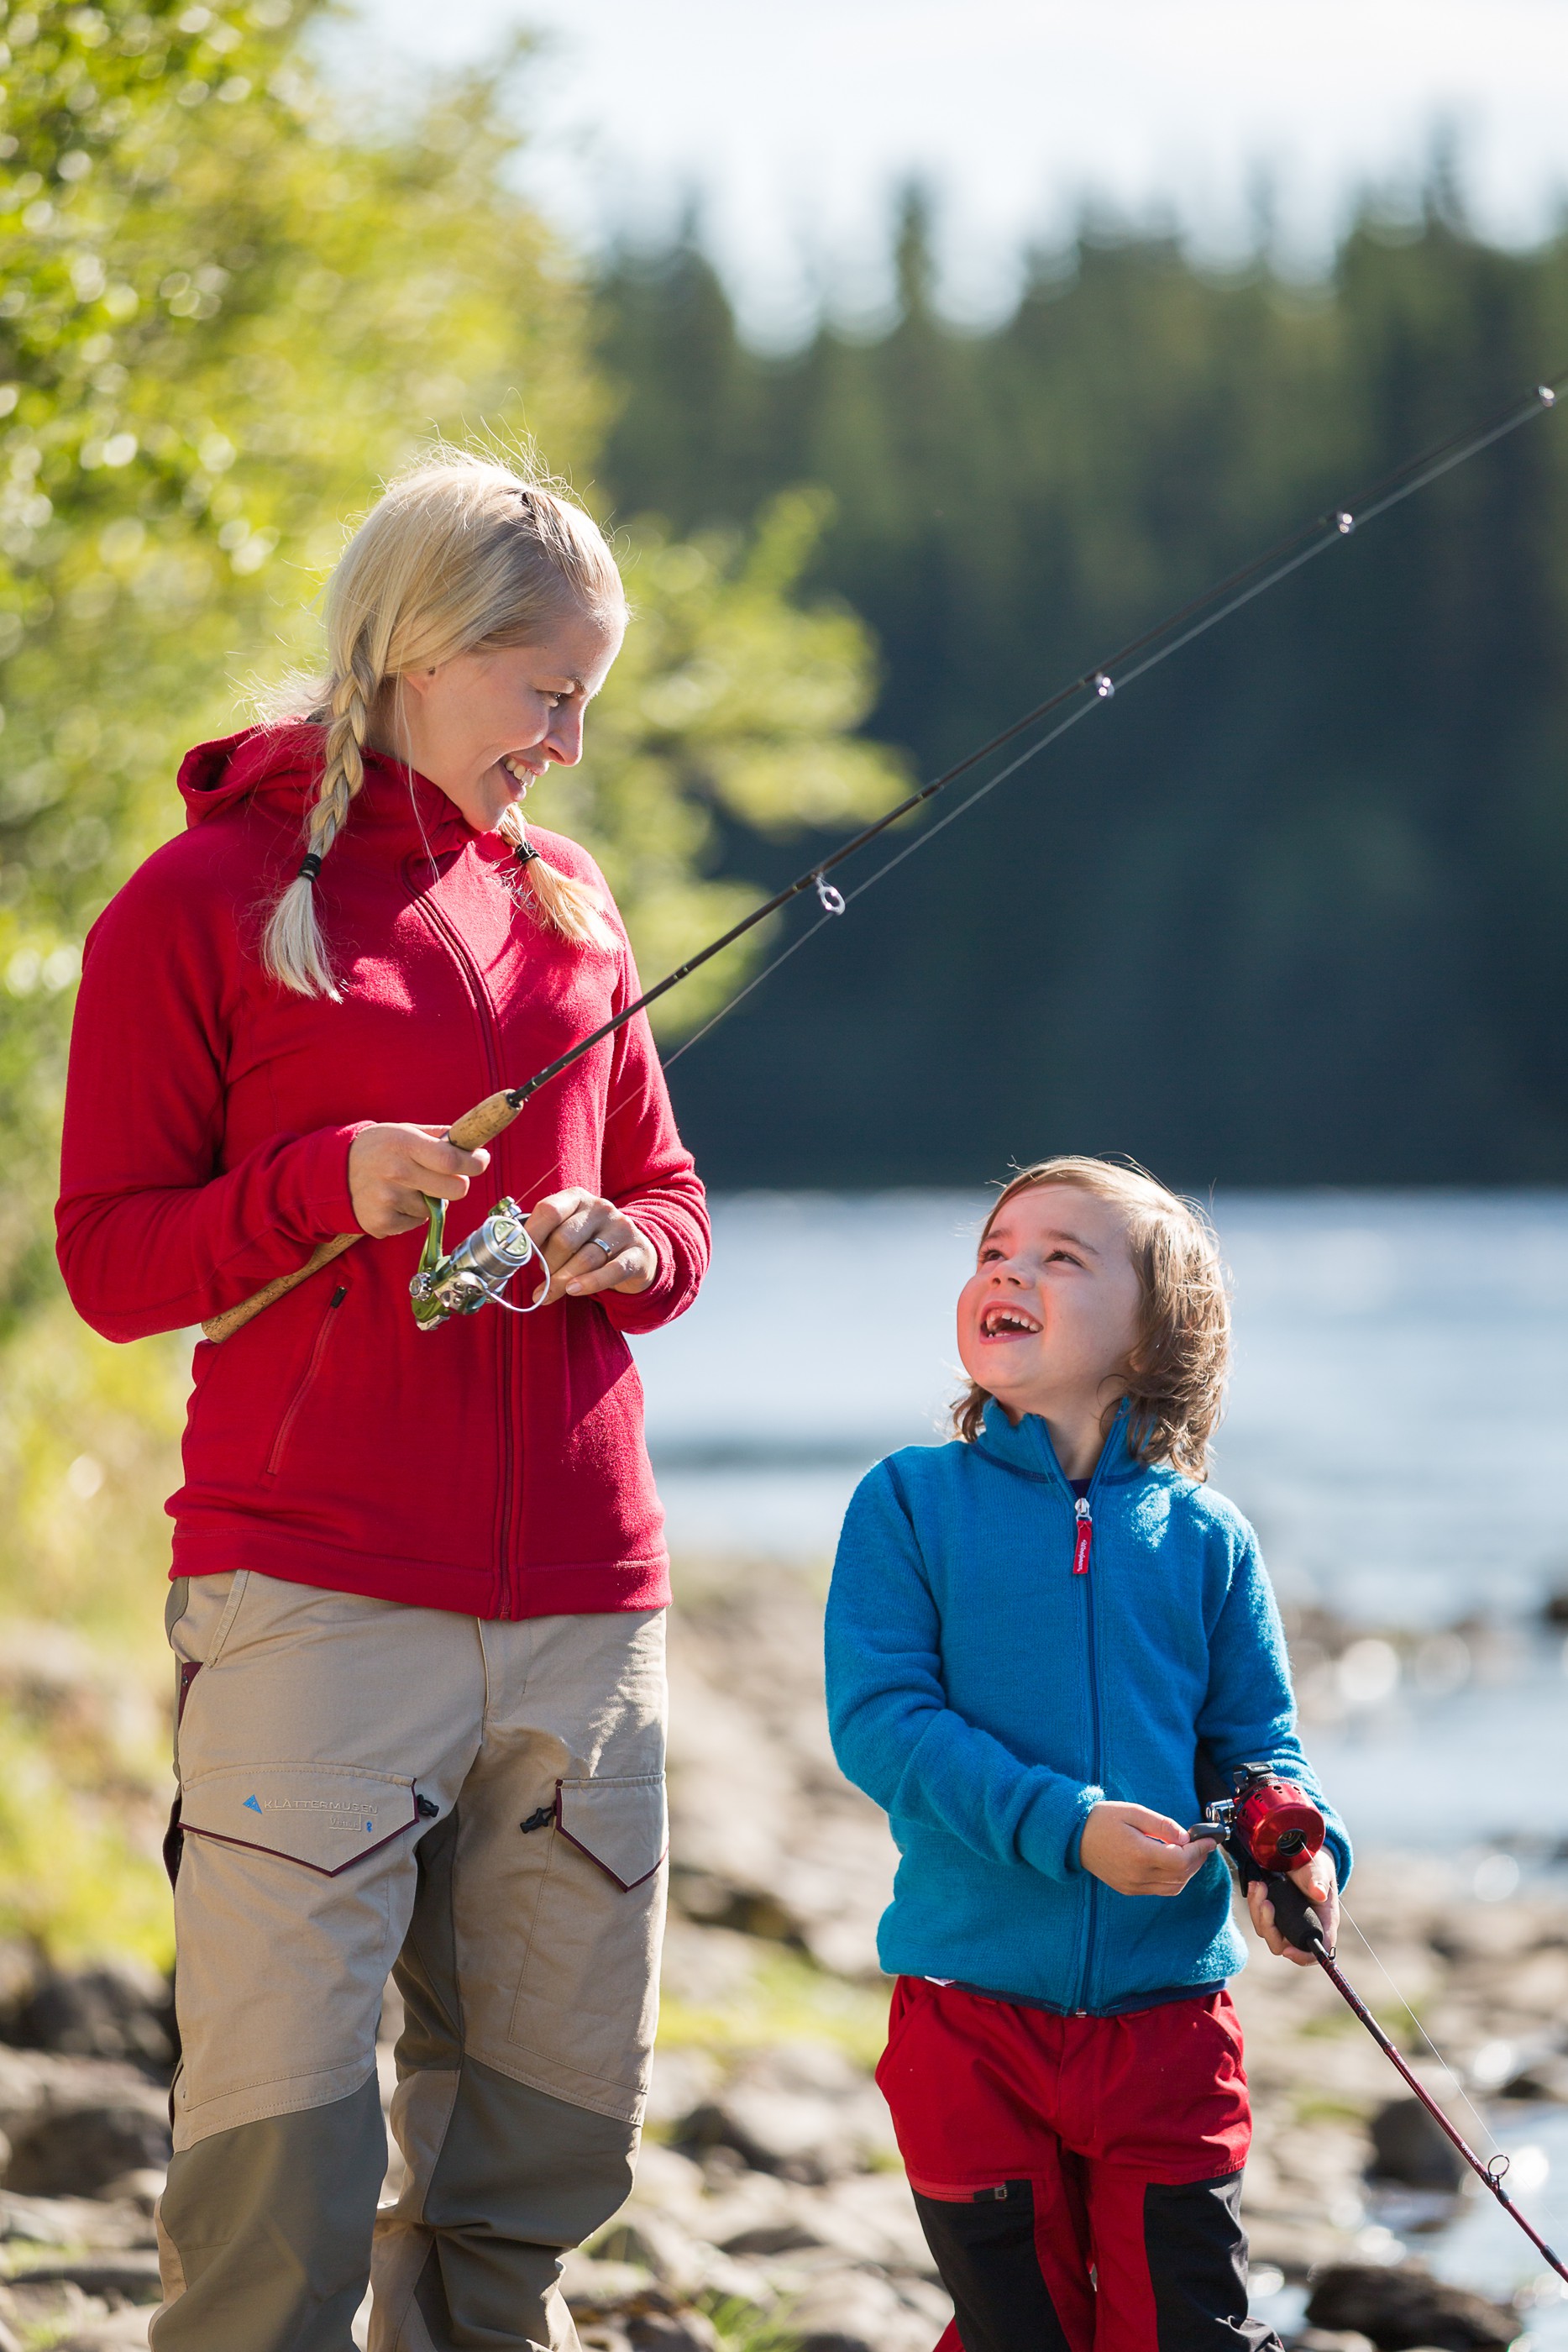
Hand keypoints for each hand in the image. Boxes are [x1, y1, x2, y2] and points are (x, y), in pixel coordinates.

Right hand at [349, 1124, 489, 1238]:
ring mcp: (389, 1200)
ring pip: (435, 1208)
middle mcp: (397, 1172)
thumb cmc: (377, 1148)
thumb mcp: (404, 1131)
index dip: (474, 1162)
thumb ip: (438, 1136)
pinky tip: (394, 1200)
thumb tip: (471, 1140)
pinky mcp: (382, 1223)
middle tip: (447, 1176)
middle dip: (458, 1183)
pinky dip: (411, 1214)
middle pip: (455, 1190)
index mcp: (405, 1144)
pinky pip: (416, 1223)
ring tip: (406, 1186)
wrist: (333, 1173)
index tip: (480, 1160)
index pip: (451, 1160)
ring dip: (428, 1199)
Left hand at [524, 1188, 655, 1304]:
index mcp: (577, 1198)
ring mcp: (621, 1229)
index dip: (531, 1235)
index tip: (520, 1256)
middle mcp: (601, 1208)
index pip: (549, 1210)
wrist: (635, 1252)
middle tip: (543, 1277)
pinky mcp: (636, 1253)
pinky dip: (589, 1283)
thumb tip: (514, 1257)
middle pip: (564, 1239)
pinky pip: (611, 1271)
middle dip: (548, 1265)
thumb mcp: (567, 1230)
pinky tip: (574, 1290)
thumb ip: (544, 1237)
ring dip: (562, 1280)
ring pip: (585, 1258)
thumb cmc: (589, 1242)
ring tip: (551, 1292)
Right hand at [1079, 1802, 1211, 1897]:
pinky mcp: (1129, 1889)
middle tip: (1203, 1844)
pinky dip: (1174, 1879)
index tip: (1209, 1839)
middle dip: (1197, 1860)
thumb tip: (1185, 1837)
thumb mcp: (1134, 1812)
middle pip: (1181, 1875)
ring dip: (1187, 1872)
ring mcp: (1133, 1886)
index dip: (1199, 1850)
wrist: (1074, 1837)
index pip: (1181, 1860)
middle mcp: (1138, 1875)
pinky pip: (1160, 1890)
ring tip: (1191, 1853)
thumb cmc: (1102, 1820)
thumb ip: (1162, 1825)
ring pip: (1174, 1887)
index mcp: (1140, 1854)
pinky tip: (1173, 1863)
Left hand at [1247, 1848, 1338, 1966]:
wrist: (1300, 1856)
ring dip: (1258, 1911)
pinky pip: (1259, 1917)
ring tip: (1259, 1887)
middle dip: (1269, 1925)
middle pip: (1282, 1944)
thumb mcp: (1320, 1870)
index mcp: (1322, 1923)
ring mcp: (1286, 1922)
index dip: (1303, 1957)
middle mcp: (1303, 1927)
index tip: (1287, 1951)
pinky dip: (1254, 1903)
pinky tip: (1255, 1886)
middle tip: (1266, 1902)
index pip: (1317, 1951)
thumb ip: (1318, 1880)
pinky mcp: (1273, 1914)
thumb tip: (1319, 1894)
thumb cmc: (1316, 1867)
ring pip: (1266, 1931)